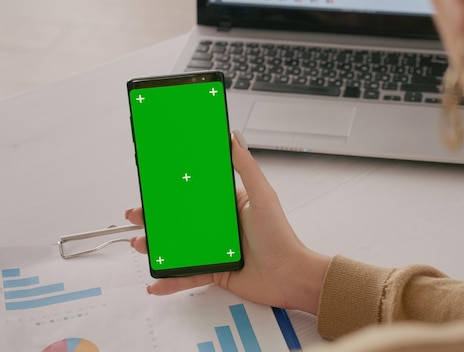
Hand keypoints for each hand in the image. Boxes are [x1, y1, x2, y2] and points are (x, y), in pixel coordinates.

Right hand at [125, 131, 329, 314]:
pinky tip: (156, 282)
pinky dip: (170, 281)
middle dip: (155, 219)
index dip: (172, 190)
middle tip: (136, 215)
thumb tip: (233, 137)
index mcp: (229, 205)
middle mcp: (220, 227)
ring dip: (156, 247)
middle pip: (180, 220)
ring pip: (178, 247)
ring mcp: (215, 250)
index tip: (153, 185)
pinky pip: (187, 276)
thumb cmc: (280, 236)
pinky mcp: (215, 270)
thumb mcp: (262, 195)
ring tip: (140, 244)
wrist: (289, 276)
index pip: (195, 194)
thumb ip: (246, 166)